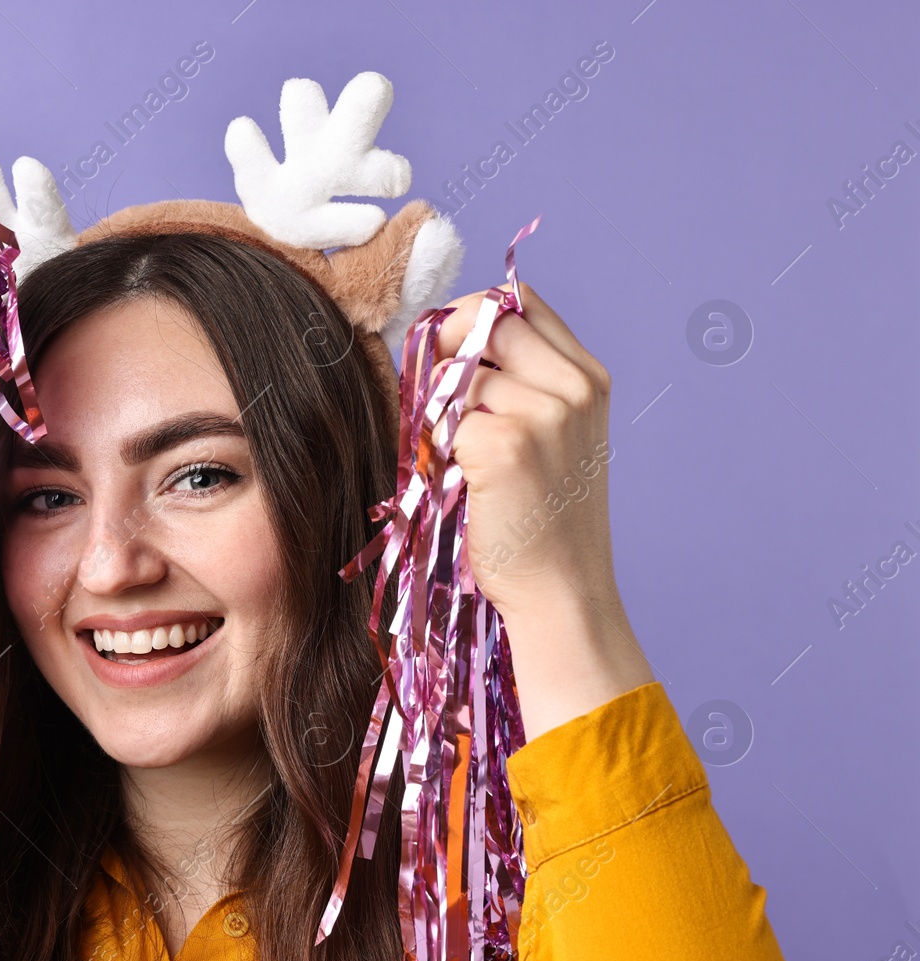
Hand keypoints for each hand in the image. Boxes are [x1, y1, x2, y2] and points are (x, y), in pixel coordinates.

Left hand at [423, 280, 653, 737]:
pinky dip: (442, 450)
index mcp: (588, 378)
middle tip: (437, 399)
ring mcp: (545, 413)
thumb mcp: (552, 438)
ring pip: (460, 376)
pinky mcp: (505, 445)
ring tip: (462, 460)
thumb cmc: (542, 521)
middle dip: (446, 348)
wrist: (560, 591)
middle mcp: (574, 387)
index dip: (473, 317)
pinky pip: (446, 421)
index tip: (451, 352)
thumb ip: (518, 385)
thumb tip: (442, 343)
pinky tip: (467, 484)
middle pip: (487, 320)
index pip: (521, 302)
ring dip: (444, 412)